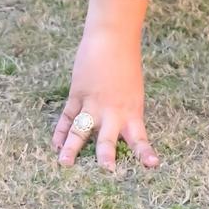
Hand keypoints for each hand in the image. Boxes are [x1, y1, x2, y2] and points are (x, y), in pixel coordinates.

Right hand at [52, 24, 159, 170]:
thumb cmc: (127, 62)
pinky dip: (59, 131)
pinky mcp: (78, 93)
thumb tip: (117, 127)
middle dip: (107, 156)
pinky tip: (55, 145)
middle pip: (108, 138)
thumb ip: (125, 110)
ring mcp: (93, 103)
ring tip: (64, 164)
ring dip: (71, 148)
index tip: (153, 165)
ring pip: (80, 130)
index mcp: (132, 109)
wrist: (114, 37)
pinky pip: (67, 116)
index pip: (140, 137)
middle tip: (107, 172)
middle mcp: (113, 110)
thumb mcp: (133, 90)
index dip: (145, 152)